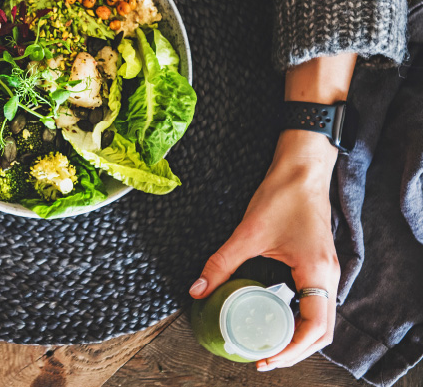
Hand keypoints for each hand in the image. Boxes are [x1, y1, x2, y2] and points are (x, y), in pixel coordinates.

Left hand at [189, 130, 340, 369]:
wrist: (302, 168)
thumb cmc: (282, 195)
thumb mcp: (247, 232)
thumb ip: (221, 263)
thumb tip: (197, 289)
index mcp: (317, 273)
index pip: (314, 329)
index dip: (291, 350)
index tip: (265, 358)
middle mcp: (329, 277)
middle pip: (322, 332)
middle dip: (295, 351)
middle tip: (264, 359)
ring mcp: (327, 271)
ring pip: (321, 319)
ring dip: (298, 337)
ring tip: (268, 344)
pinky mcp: (319, 265)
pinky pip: (316, 302)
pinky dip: (299, 318)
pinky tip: (275, 317)